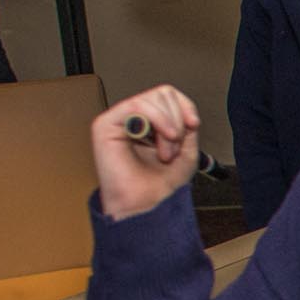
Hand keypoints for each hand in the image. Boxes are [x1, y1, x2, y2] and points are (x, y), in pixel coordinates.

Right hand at [94, 86, 200, 219]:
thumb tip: (185, 110)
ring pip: (151, 98)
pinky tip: (161, 141)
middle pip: (162, 93)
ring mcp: (118, 120)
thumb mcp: (186, 150)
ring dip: (168, 127)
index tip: (194, 124)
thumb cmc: (160, 185)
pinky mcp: (105, 125)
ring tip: (166, 152)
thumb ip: (187, 125)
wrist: (147, 206)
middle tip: (174, 148)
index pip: (167, 96)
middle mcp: (133, 119)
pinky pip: (136, 105)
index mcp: (149, 123)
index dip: (185, 106)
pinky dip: (157, 120)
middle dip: (176, 121)